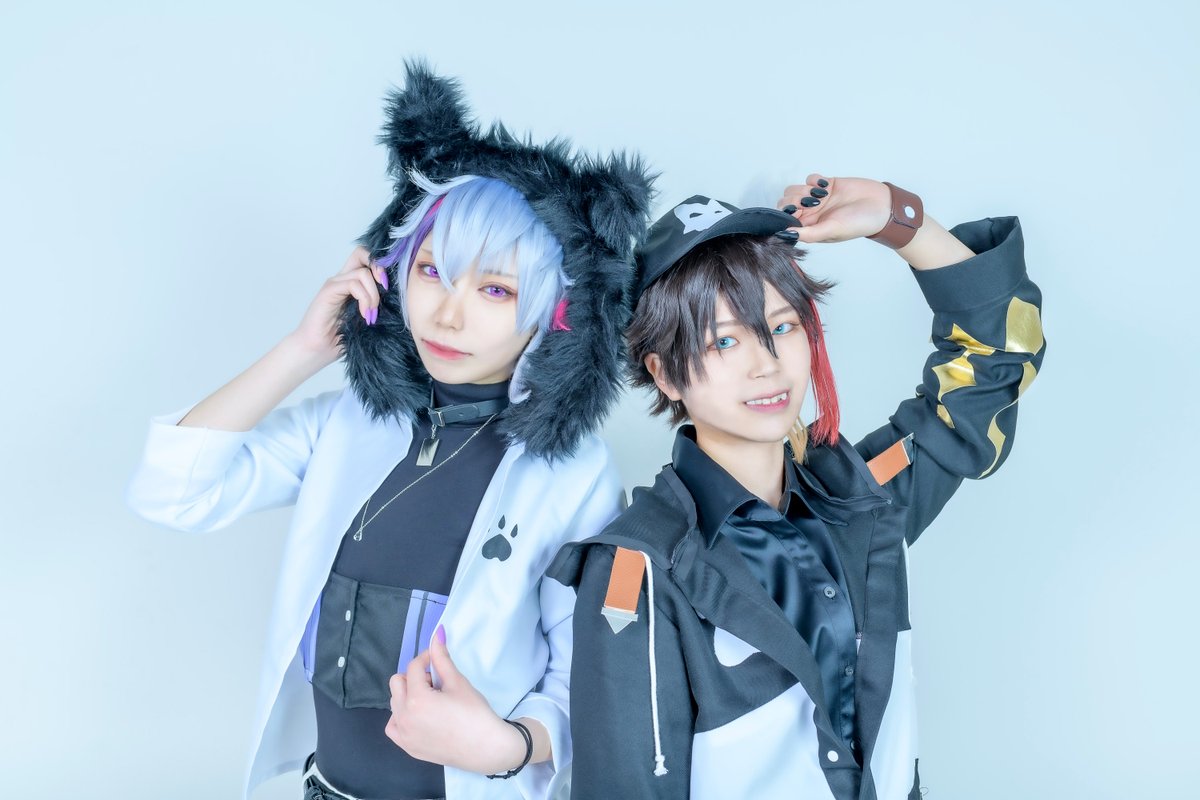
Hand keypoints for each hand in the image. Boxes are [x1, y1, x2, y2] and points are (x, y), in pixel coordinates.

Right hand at [289, 246, 388, 362]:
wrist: (316, 350)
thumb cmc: (341, 338)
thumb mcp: (367, 318)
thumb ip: (377, 304)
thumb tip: (400, 298)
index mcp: (351, 283)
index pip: (366, 259)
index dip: (382, 265)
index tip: (390, 287)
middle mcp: (342, 279)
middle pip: (361, 252)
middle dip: (379, 267)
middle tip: (385, 289)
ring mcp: (334, 283)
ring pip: (362, 272)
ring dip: (374, 294)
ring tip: (372, 314)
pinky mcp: (328, 291)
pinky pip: (353, 284)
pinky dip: (364, 299)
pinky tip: (365, 315)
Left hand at [385, 630, 526, 774]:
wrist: (485, 748)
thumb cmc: (474, 713)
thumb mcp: (458, 682)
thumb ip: (442, 658)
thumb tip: (437, 634)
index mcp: (417, 699)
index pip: (414, 667)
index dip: (426, 658)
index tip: (437, 659)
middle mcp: (404, 717)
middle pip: (397, 682)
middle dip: (415, 677)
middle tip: (436, 683)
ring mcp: (403, 734)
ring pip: (395, 702)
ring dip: (409, 695)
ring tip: (432, 700)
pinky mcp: (407, 746)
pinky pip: (393, 725)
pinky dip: (402, 716)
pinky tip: (420, 716)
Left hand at [777, 174, 891, 243]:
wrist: (881, 206)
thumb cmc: (859, 224)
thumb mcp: (832, 231)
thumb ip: (809, 234)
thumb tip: (785, 234)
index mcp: (810, 227)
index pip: (786, 220)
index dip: (786, 215)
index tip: (798, 212)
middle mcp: (811, 213)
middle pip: (787, 203)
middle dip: (793, 201)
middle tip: (810, 203)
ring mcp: (818, 198)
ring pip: (796, 190)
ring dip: (803, 190)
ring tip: (820, 196)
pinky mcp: (827, 184)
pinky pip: (811, 179)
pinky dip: (814, 180)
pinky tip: (826, 186)